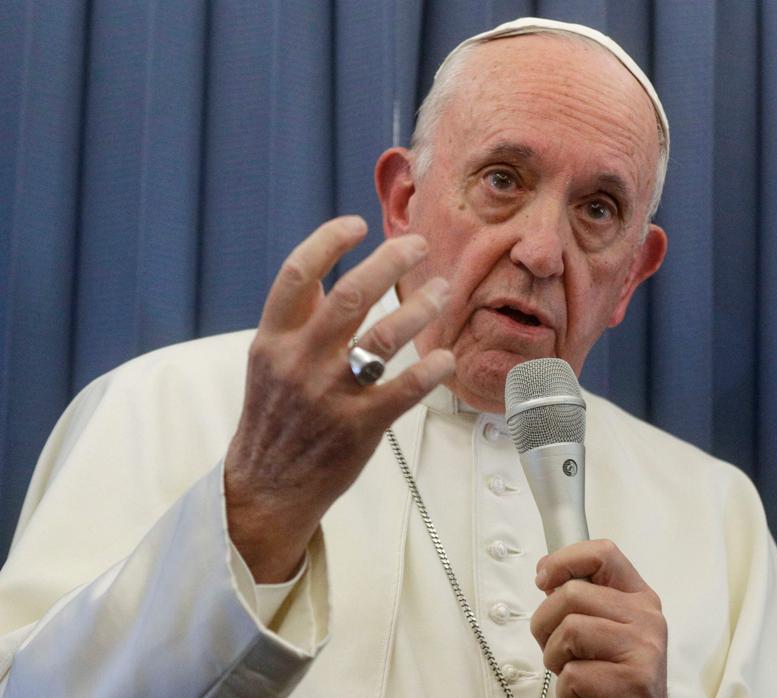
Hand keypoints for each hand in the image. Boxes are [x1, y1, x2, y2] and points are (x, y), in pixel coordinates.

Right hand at [224, 215, 454, 581]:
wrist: (266, 488)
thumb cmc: (274, 418)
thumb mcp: (268, 364)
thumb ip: (294, 322)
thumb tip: (321, 277)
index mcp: (273, 340)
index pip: (297, 275)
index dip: (328, 242)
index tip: (358, 223)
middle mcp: (300, 361)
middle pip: (350, 295)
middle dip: (389, 261)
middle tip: (418, 244)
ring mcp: (330, 394)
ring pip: (384, 337)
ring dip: (420, 307)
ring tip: (442, 290)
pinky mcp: (360, 426)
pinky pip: (404, 388)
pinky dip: (431, 368)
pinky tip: (447, 356)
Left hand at [530, 540, 666, 696]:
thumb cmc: (615, 676)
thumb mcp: (607, 629)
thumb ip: (584, 601)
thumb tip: (549, 579)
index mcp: (639, 598)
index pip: (603, 554)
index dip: (564, 560)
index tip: (544, 579)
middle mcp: (646, 617)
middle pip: (571, 594)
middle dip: (546, 624)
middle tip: (557, 647)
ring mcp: (643, 648)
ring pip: (569, 631)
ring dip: (555, 658)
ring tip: (573, 672)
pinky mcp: (634, 680)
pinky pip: (574, 674)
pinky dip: (566, 690)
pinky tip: (584, 693)